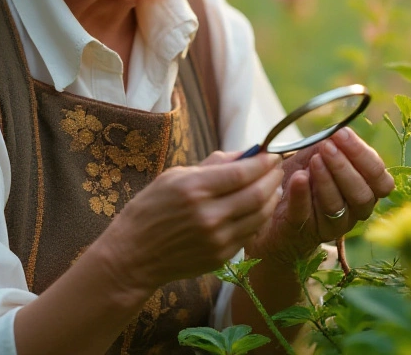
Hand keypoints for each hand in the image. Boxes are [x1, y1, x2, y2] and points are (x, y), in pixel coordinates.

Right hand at [94, 151, 283, 293]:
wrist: (133, 255)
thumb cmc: (151, 208)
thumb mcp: (175, 176)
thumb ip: (213, 164)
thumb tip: (246, 153)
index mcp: (194, 188)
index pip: (242, 172)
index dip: (263, 162)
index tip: (271, 154)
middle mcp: (208, 215)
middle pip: (257, 194)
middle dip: (273, 178)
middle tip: (277, 168)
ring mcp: (216, 239)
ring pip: (259, 215)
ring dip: (272, 198)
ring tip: (273, 186)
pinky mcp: (220, 256)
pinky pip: (250, 233)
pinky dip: (260, 217)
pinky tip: (260, 207)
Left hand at [247, 128, 394, 266]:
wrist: (274, 202)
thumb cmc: (304, 174)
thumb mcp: (319, 155)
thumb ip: (332, 145)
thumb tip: (339, 130)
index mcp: (367, 190)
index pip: (380, 179)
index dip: (364, 156)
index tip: (342, 135)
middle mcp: (355, 211)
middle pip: (361, 194)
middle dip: (345, 168)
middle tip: (327, 147)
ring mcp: (332, 224)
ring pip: (336, 206)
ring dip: (326, 180)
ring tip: (314, 160)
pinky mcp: (304, 231)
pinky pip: (305, 214)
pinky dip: (302, 194)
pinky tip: (298, 177)